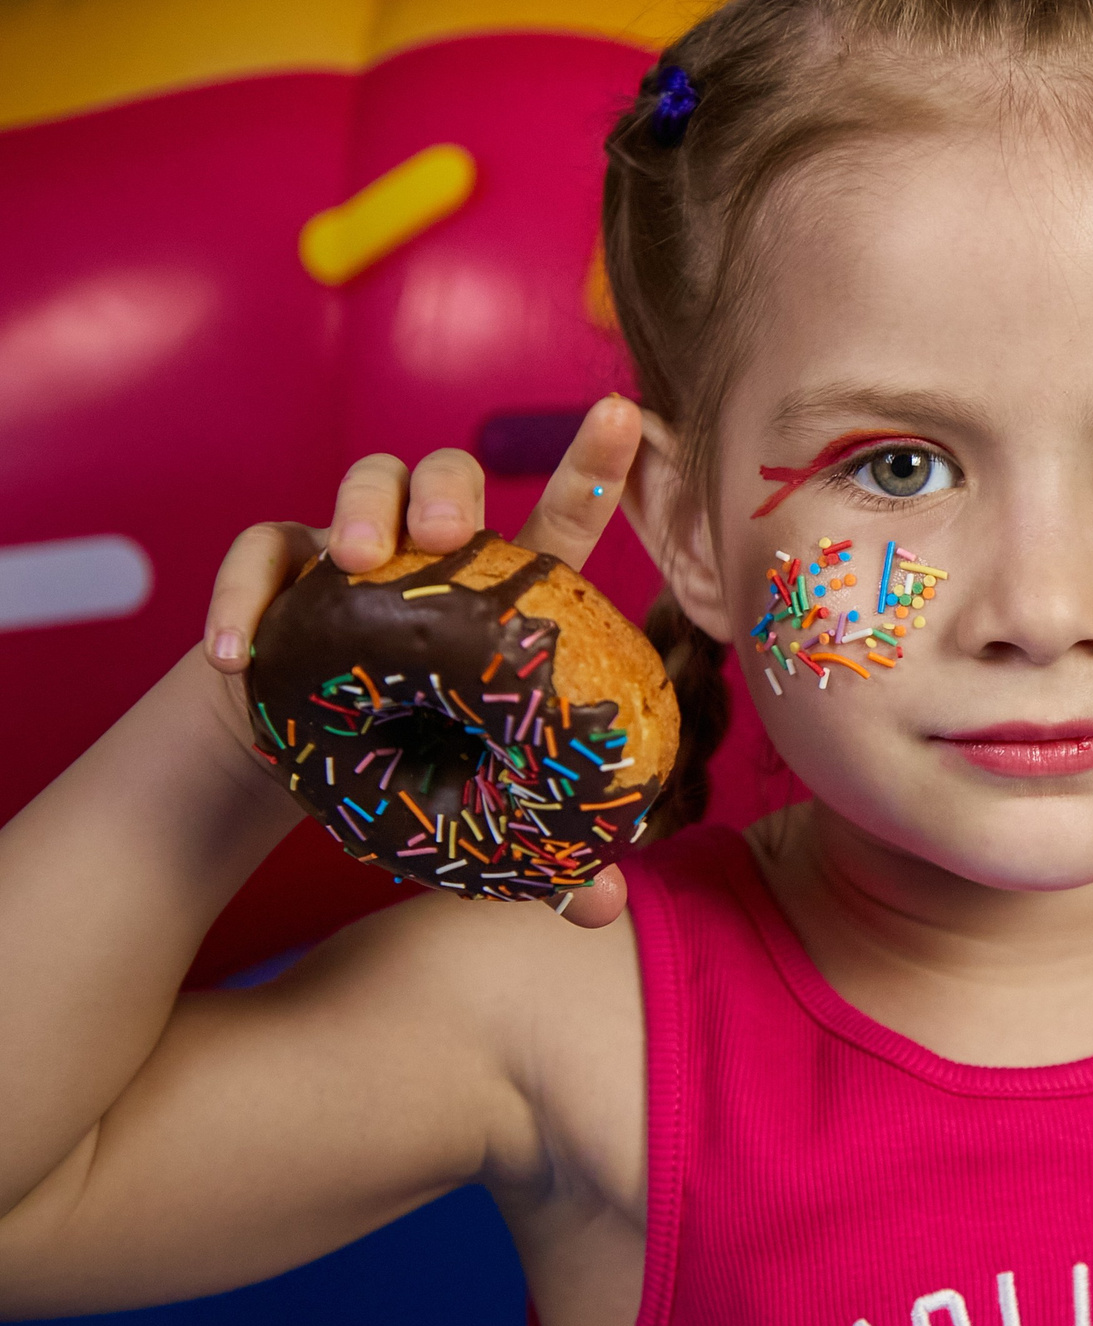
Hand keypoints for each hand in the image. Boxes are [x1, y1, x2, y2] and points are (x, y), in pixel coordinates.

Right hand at [198, 396, 645, 926]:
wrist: (296, 767)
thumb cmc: (409, 765)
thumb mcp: (476, 810)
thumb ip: (545, 858)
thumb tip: (607, 910)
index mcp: (503, 592)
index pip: (560, 520)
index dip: (593, 464)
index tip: (627, 414)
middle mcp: (431, 553)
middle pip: (451, 476)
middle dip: (452, 485)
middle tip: (451, 529)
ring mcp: (350, 552)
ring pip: (363, 482)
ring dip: (365, 509)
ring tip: (359, 563)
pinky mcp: (275, 575)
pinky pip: (258, 551)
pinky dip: (244, 592)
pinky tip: (232, 650)